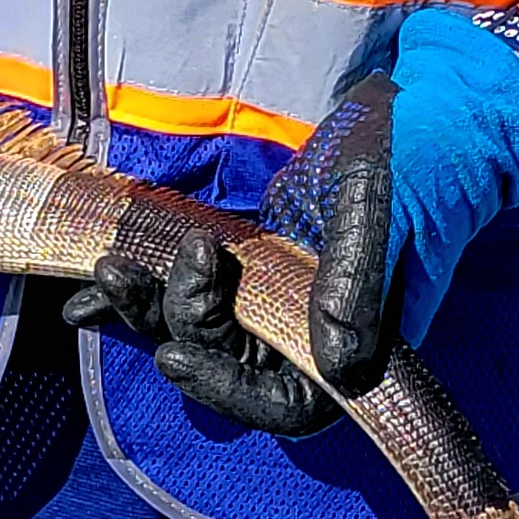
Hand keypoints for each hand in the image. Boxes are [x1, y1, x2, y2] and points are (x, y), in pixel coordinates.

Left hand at [66, 75, 400, 435]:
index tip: (175, 354)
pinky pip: (194, 286)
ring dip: (147, 304)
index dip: (225, 391)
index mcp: (360, 346)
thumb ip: (356, 286)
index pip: (284, 402)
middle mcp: (311, 332)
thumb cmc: (418, 163)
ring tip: (108, 268)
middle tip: (128, 270)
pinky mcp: (254, 263)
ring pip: (199, 324)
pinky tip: (91, 289)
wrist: (427, 115)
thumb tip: (334, 367)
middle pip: (224, 362)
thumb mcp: (385, 215)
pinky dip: (146, 287)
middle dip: (170, 322)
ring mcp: (278, 298)